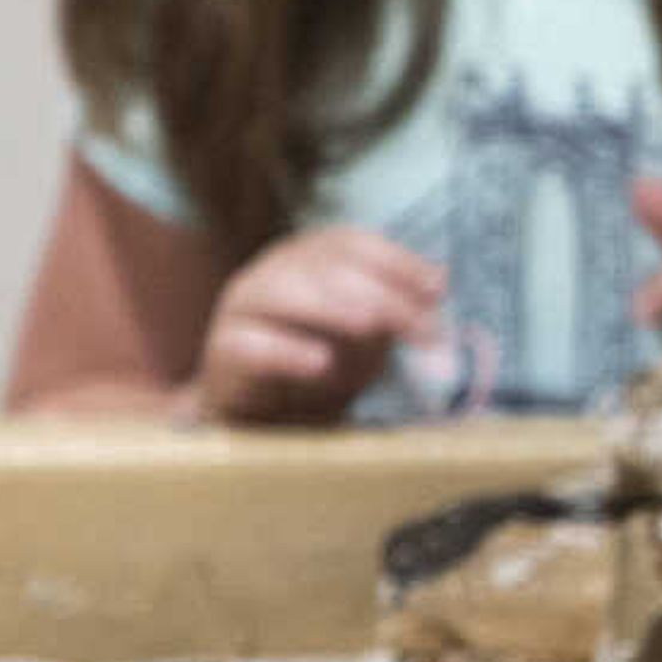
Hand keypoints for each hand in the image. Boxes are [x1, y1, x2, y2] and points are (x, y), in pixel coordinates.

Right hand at [195, 227, 443, 426]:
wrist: (257, 418)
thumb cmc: (315, 367)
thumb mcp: (364, 340)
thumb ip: (393, 313)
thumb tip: (437, 287)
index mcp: (305, 257)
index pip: (351, 243)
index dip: (397, 261)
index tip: (438, 289)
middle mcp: (271, 271)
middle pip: (324, 267)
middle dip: (382, 295)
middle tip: (422, 329)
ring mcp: (242, 308)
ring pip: (284, 292)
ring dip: (333, 308)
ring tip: (370, 326)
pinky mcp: (223, 352)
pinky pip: (252, 345)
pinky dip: (287, 352)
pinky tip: (320, 363)